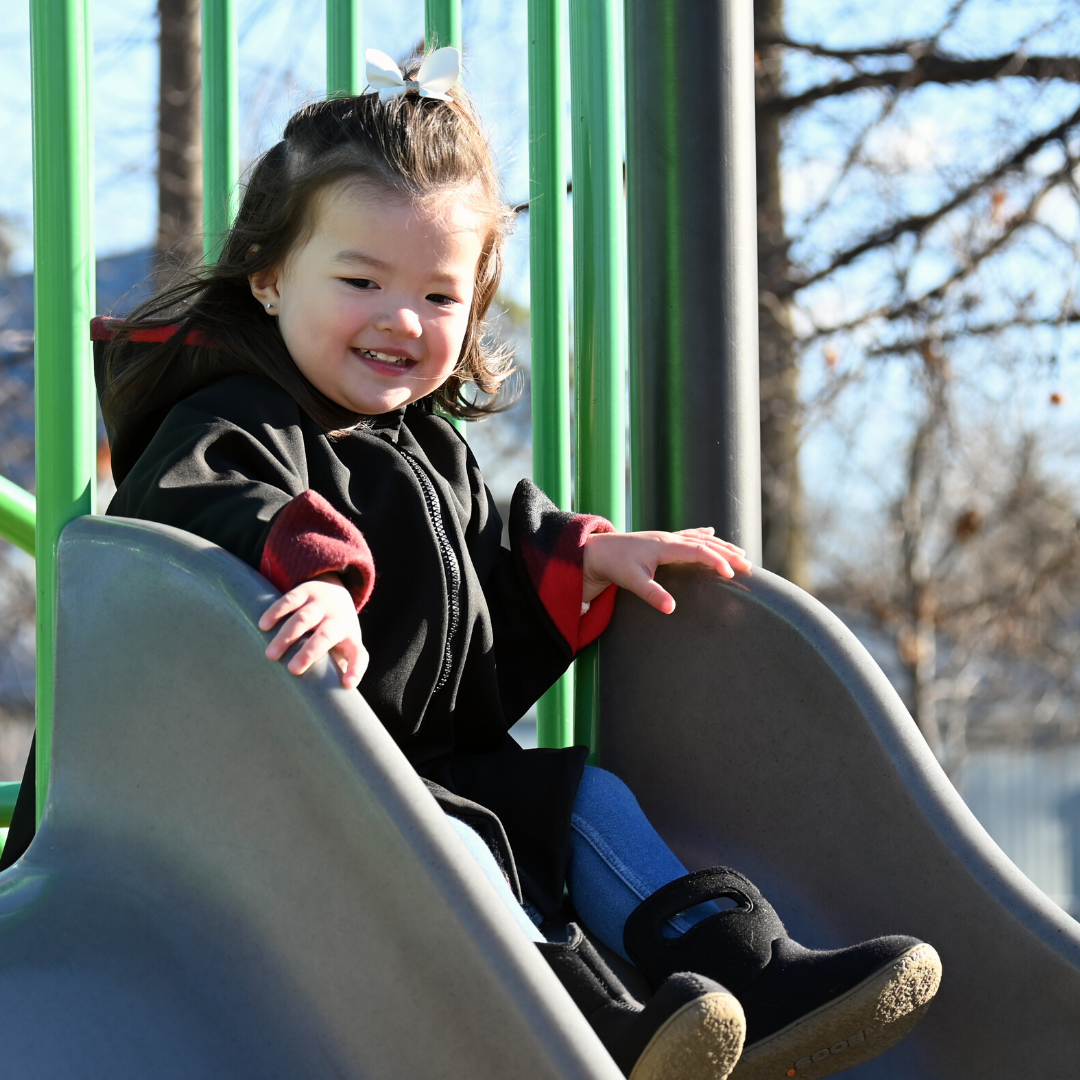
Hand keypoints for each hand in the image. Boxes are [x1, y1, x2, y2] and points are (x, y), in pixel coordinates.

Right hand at [258, 572, 367, 688]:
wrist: (337, 590)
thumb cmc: (336, 631)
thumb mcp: (344, 648)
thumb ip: (337, 670)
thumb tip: (328, 703)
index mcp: (351, 638)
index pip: (360, 655)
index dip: (356, 669)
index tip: (347, 684)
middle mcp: (338, 620)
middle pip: (326, 635)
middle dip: (310, 652)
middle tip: (293, 670)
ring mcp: (322, 604)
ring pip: (305, 618)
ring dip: (287, 636)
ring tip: (271, 655)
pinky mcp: (306, 591)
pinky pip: (291, 600)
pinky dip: (276, 612)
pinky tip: (263, 625)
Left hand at [582, 527, 751, 613]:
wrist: (596, 551)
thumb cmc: (615, 565)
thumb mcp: (633, 581)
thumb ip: (653, 594)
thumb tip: (671, 609)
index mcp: (665, 546)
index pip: (698, 551)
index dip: (716, 561)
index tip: (731, 573)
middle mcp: (669, 539)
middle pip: (706, 543)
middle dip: (728, 554)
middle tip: (748, 566)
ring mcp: (666, 538)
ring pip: (700, 538)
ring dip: (721, 546)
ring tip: (740, 554)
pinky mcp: (661, 540)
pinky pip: (689, 535)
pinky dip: (703, 536)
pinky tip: (711, 533)